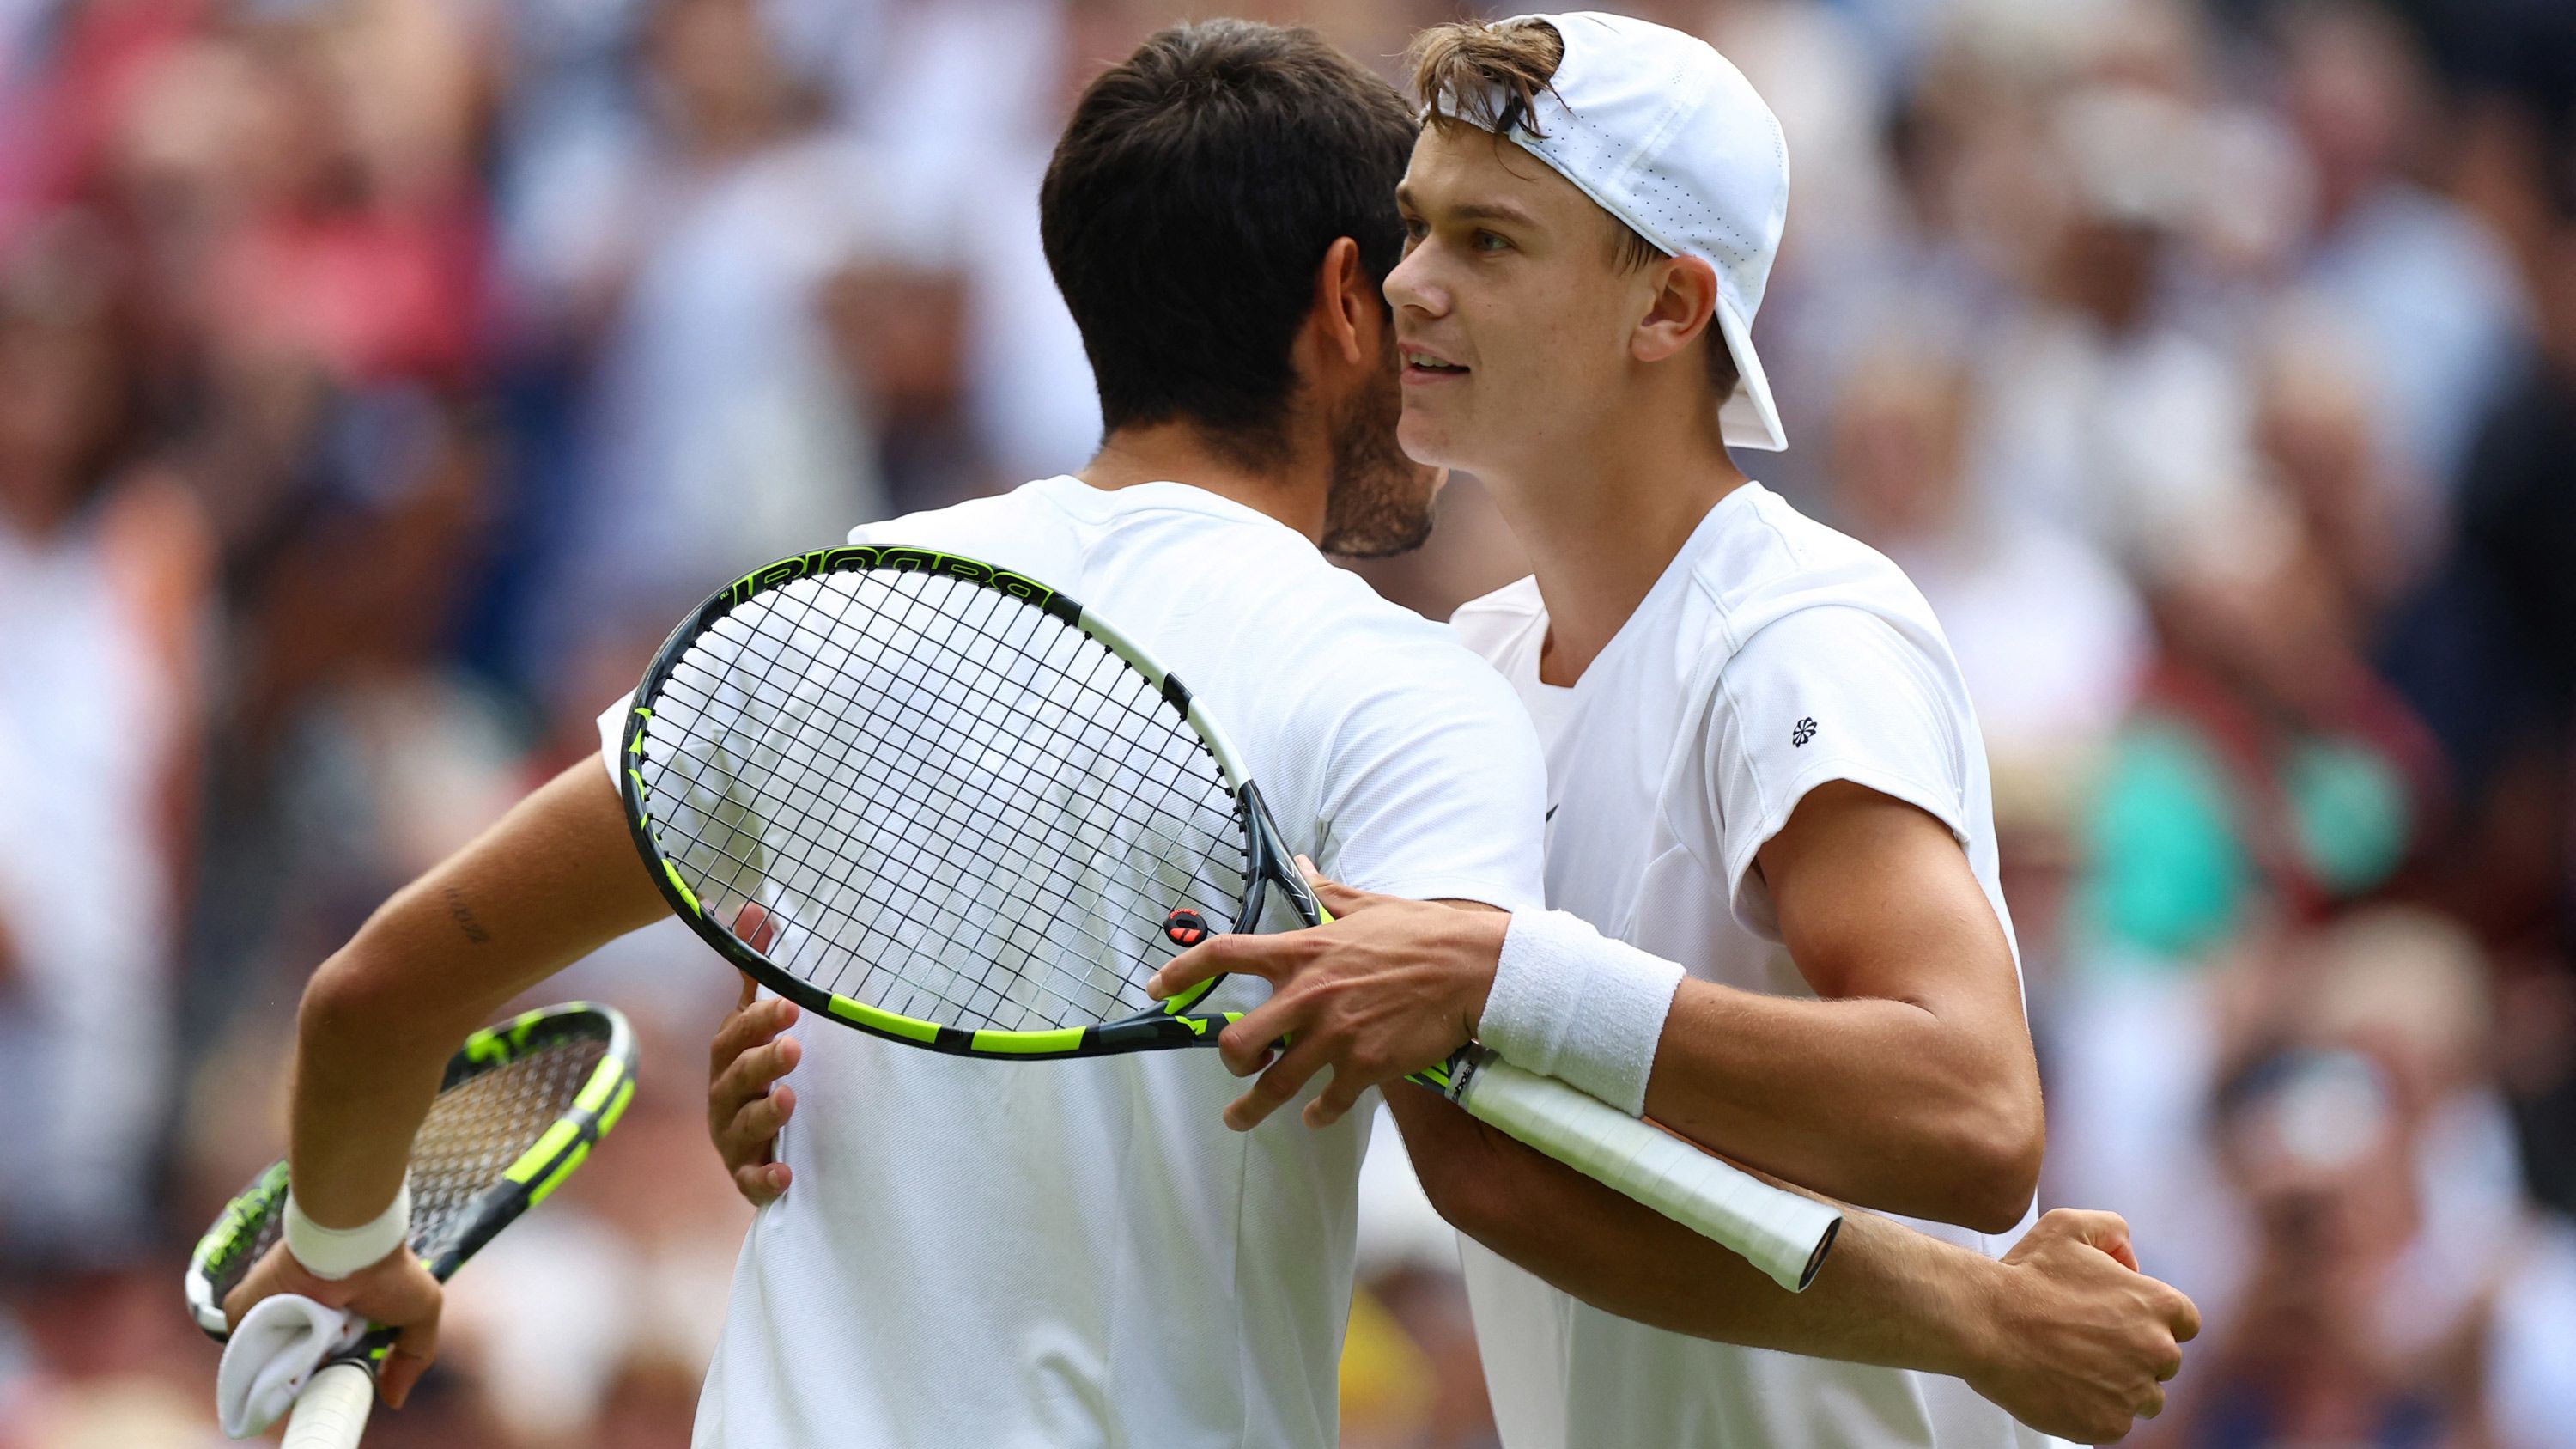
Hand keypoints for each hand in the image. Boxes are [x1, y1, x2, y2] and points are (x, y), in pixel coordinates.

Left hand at [221, 1240, 442, 1407]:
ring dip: (288, 1364)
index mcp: (335, 1314)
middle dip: (311, 1372)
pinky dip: (258, 1354)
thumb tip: (394, 1400)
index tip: (345, 1374)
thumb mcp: (420, 1311)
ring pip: (268, 1359)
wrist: (351, 1243)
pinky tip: (282, 1351)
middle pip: (296, 1364)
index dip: (335, 1372)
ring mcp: (270, 1310)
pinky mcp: (243, 1308)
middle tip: (328, 1363)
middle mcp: (302, 1312)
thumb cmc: (389, 1271)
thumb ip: (413, 1356)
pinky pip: (241, 1345)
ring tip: (308, 1355)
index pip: (327, 1359)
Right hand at [708, 971, 800, 1204]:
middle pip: (738, 1077)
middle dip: (764, 1060)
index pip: (736, 1034)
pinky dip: (765, 1177)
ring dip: (766, 1112)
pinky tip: (784, 1173)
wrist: (756, 1148)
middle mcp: (724, 1096)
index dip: (760, 1019)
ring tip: (789, 1098)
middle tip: (795, 1047)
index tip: (792, 1005)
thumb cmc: (757, 1075)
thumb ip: (757, 973)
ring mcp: (732, 1137)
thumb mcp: (757, 1026)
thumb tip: (749, 910)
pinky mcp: (745, 1175)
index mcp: (729, 1058)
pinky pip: (750, 1180)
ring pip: (743, 1125)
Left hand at [1145, 863, 1505, 1130]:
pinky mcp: (1365, 1066)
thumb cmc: (1424, 934)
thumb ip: (1327, 893)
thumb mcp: (1368, 905)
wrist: (1474, 969)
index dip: (1182, 972)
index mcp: (1304, 951)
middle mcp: (1309, 995)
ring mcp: (1335, 1035)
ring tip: (1240, 1119)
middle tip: (1238, 1068)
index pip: (1224, 955)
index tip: (1158, 988)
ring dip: (1251, 1108)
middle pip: (1237, 1042)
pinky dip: (1318, 1113)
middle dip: (1229, 1062)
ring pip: (1274, 1085)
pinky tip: (1316, 1116)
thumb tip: (1304, 866)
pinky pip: (1327, 1102)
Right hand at [1959, 1208, 2200, 1442]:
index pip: (2185, 1322)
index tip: (2128, 1323)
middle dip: (2136, 1354)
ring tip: (2079, 1369)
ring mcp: (2134, 1392)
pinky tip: (2066, 1387)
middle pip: (2165, 1362)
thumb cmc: (2024, 1276)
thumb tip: (2129, 1258)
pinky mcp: (2109, 1424)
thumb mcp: (2069, 1226)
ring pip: (2145, 1398)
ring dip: (2121, 1387)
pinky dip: (2096, 1411)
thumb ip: (2111, 1230)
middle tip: (2093, 1344)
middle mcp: (2157, 1350)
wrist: (1985, 1323)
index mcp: (2156, 1304)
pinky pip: (2116, 1423)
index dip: (2156, 1321)